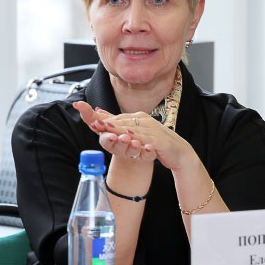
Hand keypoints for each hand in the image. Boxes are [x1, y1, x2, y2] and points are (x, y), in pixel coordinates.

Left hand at [75, 101, 190, 170]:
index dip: (101, 117)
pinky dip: (138, 139)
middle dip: (108, 122)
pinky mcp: (160, 140)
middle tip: (93, 122)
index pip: (117, 117)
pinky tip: (130, 139)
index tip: (85, 114)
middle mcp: (145, 120)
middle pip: (123, 121)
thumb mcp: (136, 133)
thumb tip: (98, 112)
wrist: (179, 152)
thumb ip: (119, 124)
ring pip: (133, 129)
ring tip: (107, 129)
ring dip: (120, 129)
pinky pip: (147, 139)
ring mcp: (153, 129)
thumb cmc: (156, 142)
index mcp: (138, 117)